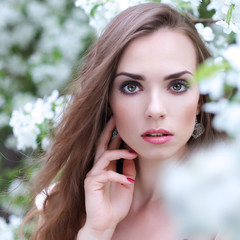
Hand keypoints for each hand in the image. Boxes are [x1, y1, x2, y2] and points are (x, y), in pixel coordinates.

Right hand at [78, 117, 136, 238]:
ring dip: (120, 152)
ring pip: (104, 154)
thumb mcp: (127, 184)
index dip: (114, 134)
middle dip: (108, 130)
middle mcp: (98, 166)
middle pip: (102, 143)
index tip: (120, 121)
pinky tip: (129, 183)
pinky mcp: (91, 183)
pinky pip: (106, 174)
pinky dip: (119, 177)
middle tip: (114, 118)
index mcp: (106, 166)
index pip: (109, 146)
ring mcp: (93, 174)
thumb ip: (128, 169)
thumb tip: (132, 154)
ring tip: (133, 153)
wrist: (105, 223)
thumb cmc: (115, 204)